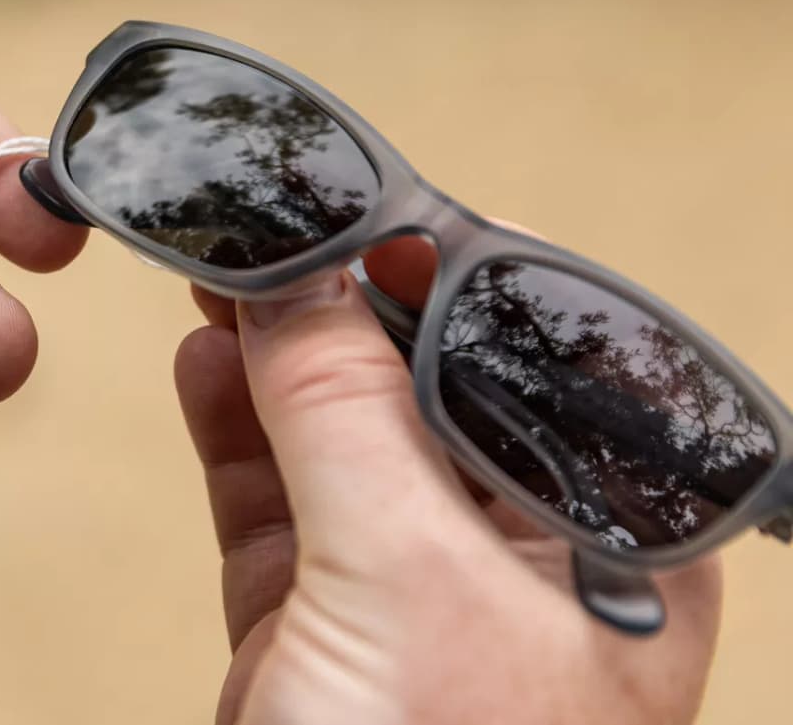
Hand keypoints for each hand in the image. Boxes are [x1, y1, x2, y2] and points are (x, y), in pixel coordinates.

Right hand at [173, 241, 720, 724]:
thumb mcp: (404, 580)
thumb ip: (344, 414)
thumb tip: (296, 274)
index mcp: (611, 541)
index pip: (544, 360)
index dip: (458, 270)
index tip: (364, 198)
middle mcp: (523, 554)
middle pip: (428, 385)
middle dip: (344, 301)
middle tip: (267, 226)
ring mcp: (415, 588)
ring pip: (341, 433)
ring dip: (275, 353)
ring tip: (219, 275)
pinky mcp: (322, 618)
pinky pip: (274, 492)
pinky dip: (235, 424)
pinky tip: (205, 359)